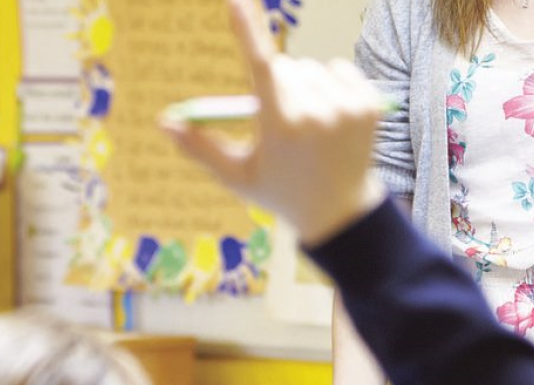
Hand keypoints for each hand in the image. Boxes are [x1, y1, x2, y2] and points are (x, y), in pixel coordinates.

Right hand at [161, 0, 385, 245]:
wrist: (341, 213)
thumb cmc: (281, 192)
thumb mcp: (237, 176)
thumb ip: (200, 147)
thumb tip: (163, 122)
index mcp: (280, 127)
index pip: (259, 66)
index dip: (247, 29)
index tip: (236, 0)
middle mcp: (315, 115)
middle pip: (283, 67)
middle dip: (276, 84)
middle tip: (284, 123)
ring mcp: (346, 110)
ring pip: (312, 67)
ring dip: (304, 85)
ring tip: (309, 124)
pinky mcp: (370, 106)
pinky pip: (341, 68)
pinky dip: (333, 83)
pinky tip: (332, 115)